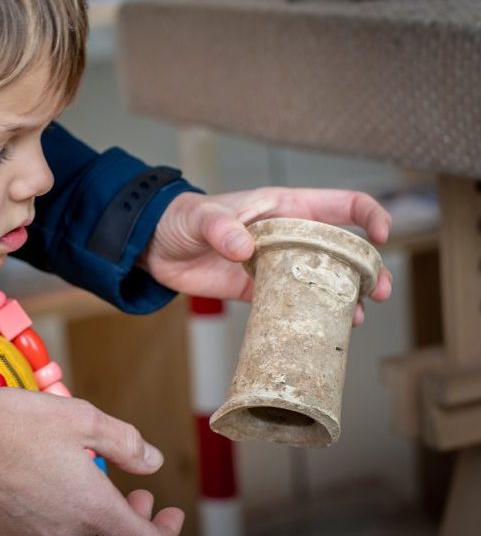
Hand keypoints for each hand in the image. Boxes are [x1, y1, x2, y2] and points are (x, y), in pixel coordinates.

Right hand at [0, 388, 183, 535]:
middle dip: (136, 528)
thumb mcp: (82, 418)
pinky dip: (68, 526)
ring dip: (101, 528)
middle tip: (136, 498)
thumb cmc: (15, 425)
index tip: (170, 513)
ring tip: (95, 490)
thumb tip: (152, 462)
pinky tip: (58, 492)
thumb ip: (125, 443)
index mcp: (91, 509)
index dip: (167, 531)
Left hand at [144, 188, 392, 323]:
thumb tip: (243, 247)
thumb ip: (220, 227)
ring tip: (357, 317)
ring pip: (320, 279)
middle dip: (367, 267)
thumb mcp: (201, 215)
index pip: (340, 205)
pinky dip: (308, 316)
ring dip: (343, 297)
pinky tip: (320, 330)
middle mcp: (287, 236)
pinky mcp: (256, 291)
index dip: (368, 216)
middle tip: (379, 290)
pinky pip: (291, 304)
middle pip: (341, 248)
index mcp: (283, 208)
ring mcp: (274, 265)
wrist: (152, 246)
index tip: (382, 236)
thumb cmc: (180, 217)